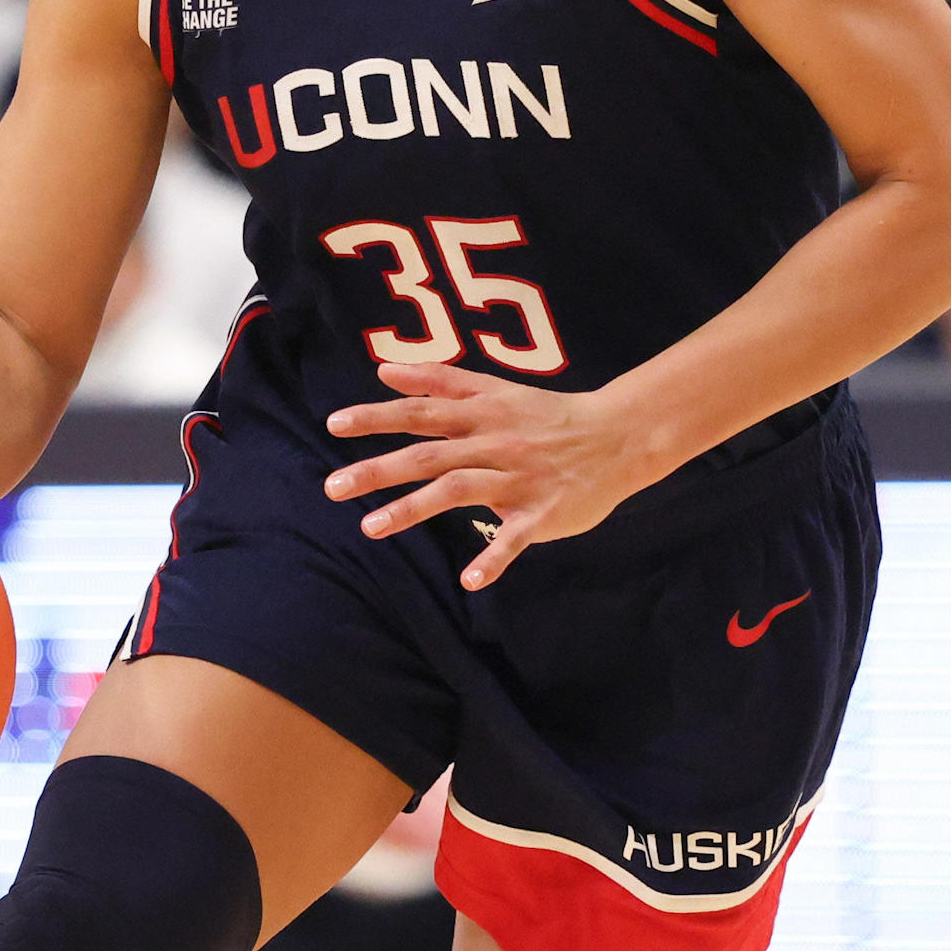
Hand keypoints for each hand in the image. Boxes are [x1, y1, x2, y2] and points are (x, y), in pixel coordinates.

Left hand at [322, 363, 669, 588]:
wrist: (618, 436)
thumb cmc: (547, 415)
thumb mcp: (495, 389)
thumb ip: (440, 380)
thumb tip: (385, 371)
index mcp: (480, 414)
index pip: (420, 412)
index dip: (377, 417)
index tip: (335, 425)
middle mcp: (493, 443)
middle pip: (428, 455)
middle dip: (378, 470)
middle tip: (333, 488)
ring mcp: (518, 479)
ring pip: (459, 491)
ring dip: (413, 509)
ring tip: (370, 528)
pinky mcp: (543, 512)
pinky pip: (516, 537)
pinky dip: (495, 557)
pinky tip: (469, 579)